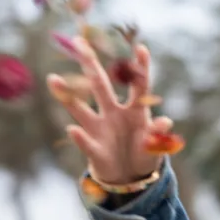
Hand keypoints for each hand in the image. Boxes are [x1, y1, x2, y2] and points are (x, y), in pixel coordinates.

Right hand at [48, 39, 174, 185]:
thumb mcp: (155, 146)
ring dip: (68, 96)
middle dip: (90, 65)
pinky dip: (80, 138)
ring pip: (81, 110)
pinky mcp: (94, 149)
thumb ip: (157, 133)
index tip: (141, 48)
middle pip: (100, 86)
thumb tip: (166, 121)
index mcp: (135, 110)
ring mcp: (101, 129)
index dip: (140, 68)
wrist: (128, 177)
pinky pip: (86, 142)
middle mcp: (114, 114)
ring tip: (53, 79)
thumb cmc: (143, 155)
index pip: (138, 85)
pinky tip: (72, 130)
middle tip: (78, 42)